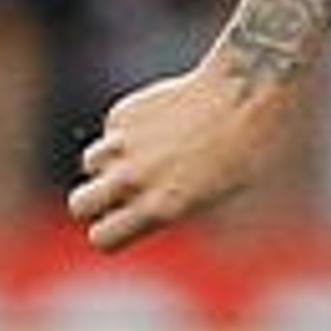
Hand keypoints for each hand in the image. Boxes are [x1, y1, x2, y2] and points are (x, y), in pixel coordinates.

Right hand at [67, 64, 301, 250]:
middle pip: (79, 205)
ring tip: (152, 153)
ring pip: (92, 163)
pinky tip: (164, 122)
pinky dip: (128, 131)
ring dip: (112, 163)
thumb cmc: (252, 151)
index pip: (102, 238)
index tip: (126, 224)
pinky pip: (113, 130)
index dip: (112, 233)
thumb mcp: (225, 198)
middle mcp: (134, 179)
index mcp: (161, 208)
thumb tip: (146, 216)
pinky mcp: (124, 112)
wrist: (249, 93)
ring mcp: (124, 143)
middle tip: (124, 194)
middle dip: (95, 204)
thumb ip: (177, 212)